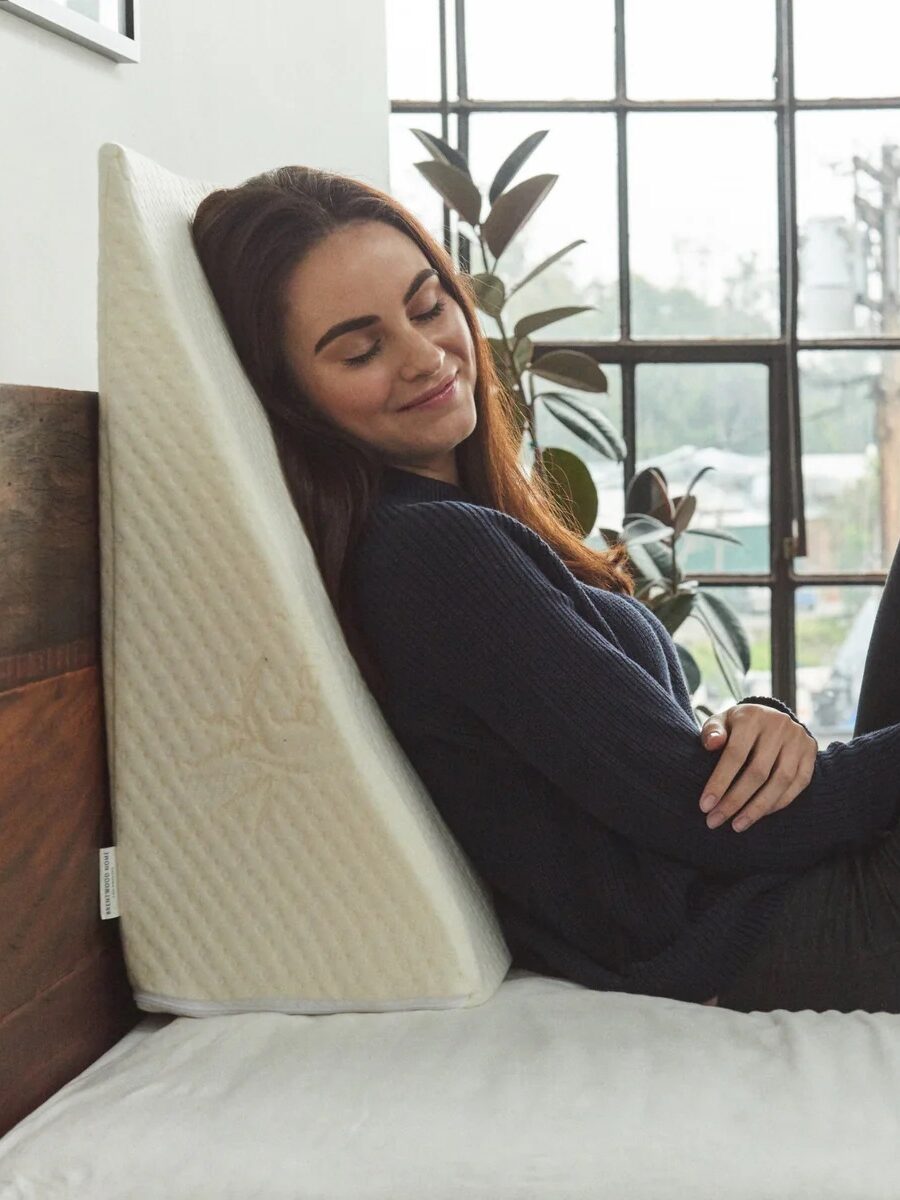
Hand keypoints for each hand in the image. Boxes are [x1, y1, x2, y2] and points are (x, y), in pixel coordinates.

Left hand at [698, 704, 817, 832]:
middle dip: (735, 801)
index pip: (735, 754)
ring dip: (758, 808)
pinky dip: (778, 802)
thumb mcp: (720, 722)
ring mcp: (798, 739)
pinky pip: (798, 784)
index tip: (705, 806)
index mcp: (751, 717)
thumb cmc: (737, 725)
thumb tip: (712, 744)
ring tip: (737, 825)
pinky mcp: (810, 751)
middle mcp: (778, 726)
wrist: (769, 717)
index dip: (720, 782)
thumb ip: (712, 732)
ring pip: (780, 781)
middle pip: (758, 772)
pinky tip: (759, 814)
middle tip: (715, 820)